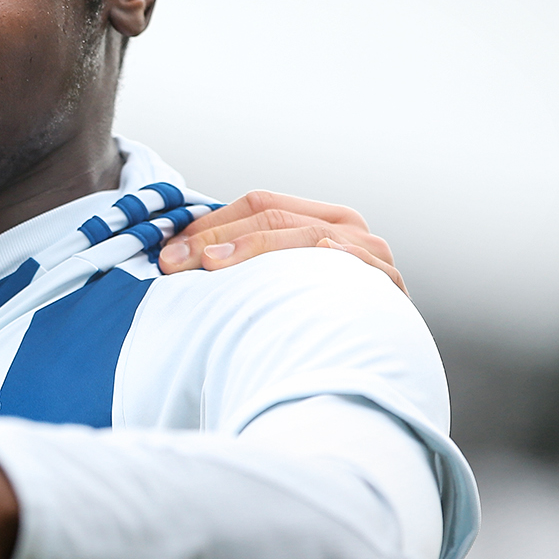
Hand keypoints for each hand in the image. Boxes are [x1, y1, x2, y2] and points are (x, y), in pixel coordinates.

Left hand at [157, 189, 404, 293]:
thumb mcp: (293, 276)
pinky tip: (313, 256)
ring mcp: (369, 254)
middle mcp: (347, 228)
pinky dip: (337, 256)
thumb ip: (258, 258)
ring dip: (254, 248)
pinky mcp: (388, 285)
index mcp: (323, 217)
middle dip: (217, 238)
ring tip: (212, 263)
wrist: (384, 353)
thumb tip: (183, 257)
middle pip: (273, 217)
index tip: (169, 250)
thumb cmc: (327, 314)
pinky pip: (359, 266)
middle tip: (174, 263)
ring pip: (306, 236)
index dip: (210, 222)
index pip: (259, 204)